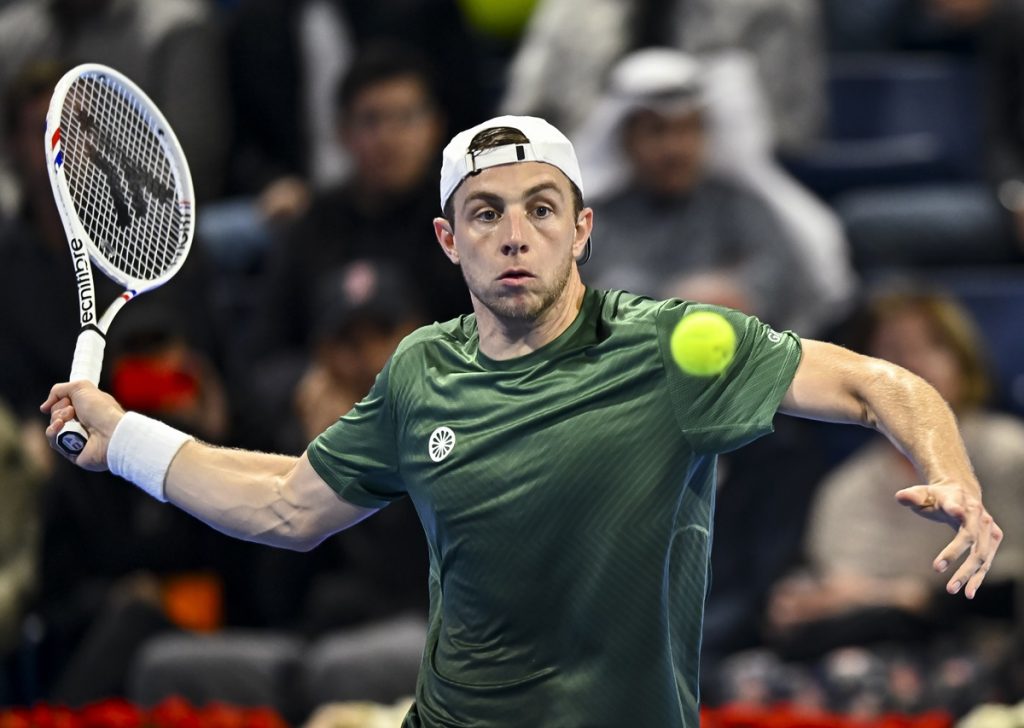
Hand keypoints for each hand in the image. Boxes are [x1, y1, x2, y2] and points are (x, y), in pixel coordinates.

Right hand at [40, 381, 125, 470]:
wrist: (110, 433)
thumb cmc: (101, 410)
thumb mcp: (81, 387)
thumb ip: (59, 390)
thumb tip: (45, 405)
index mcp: (89, 408)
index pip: (66, 403)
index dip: (61, 401)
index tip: (64, 400)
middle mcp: (84, 423)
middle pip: (57, 414)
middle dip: (59, 409)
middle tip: (72, 410)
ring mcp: (77, 437)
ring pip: (53, 427)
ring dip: (56, 419)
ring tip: (67, 419)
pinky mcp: (72, 452)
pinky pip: (54, 441)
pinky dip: (54, 432)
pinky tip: (61, 427)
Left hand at [896, 483, 1001, 598]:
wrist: (962, 492)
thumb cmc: (936, 496)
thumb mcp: (922, 493)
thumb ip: (912, 496)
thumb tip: (900, 497)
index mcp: (957, 498)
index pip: (955, 504)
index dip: (954, 508)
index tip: (954, 511)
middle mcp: (976, 513)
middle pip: (969, 536)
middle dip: (954, 553)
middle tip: (935, 569)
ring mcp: (987, 527)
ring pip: (981, 553)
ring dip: (967, 573)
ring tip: (951, 589)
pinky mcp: (993, 538)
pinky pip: (986, 561)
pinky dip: (978, 577)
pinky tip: (968, 593)